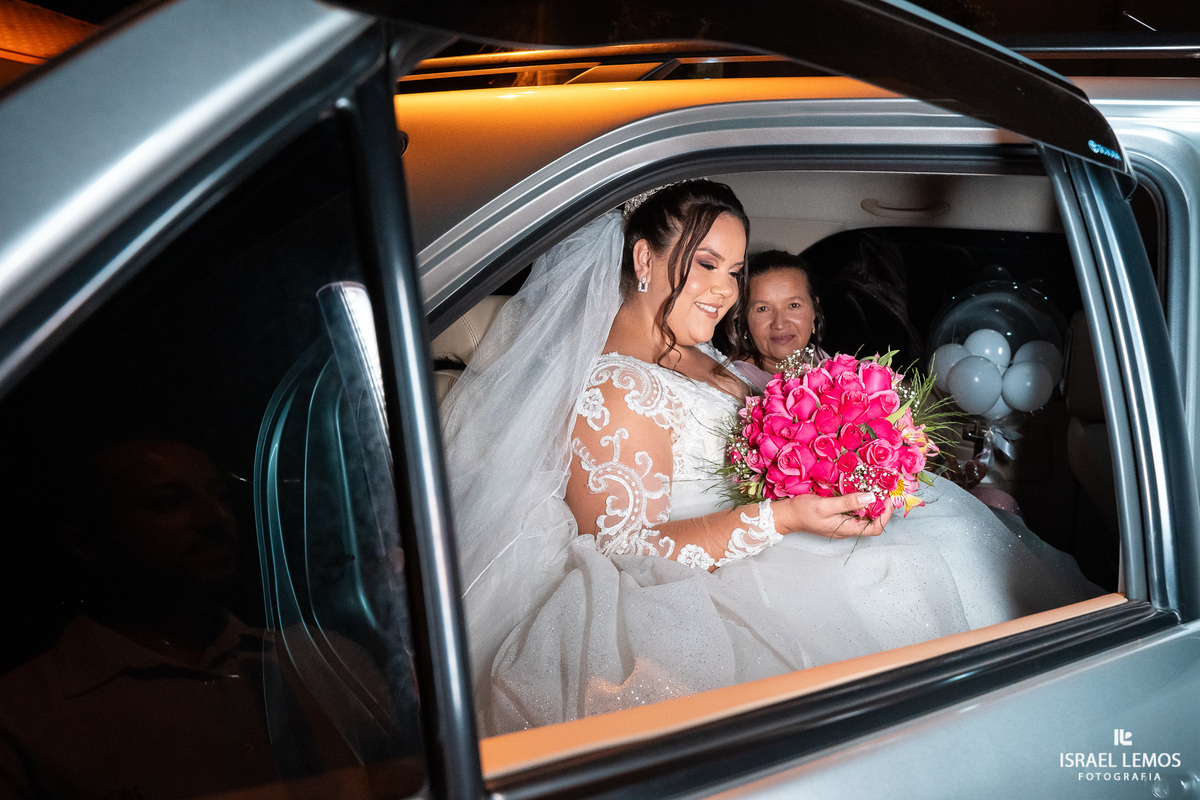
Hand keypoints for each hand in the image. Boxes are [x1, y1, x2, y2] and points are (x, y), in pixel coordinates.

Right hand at [773, 492, 893, 538]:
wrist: (786, 515)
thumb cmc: (803, 512)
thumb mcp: (825, 505)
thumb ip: (848, 502)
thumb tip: (870, 497)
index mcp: (847, 529)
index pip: (876, 527)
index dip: (885, 514)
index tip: (889, 497)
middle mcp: (848, 528)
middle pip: (873, 522)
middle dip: (882, 507)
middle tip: (886, 489)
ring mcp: (843, 523)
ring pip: (865, 516)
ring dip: (873, 502)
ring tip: (877, 487)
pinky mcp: (838, 516)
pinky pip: (856, 511)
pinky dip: (862, 500)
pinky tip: (861, 489)